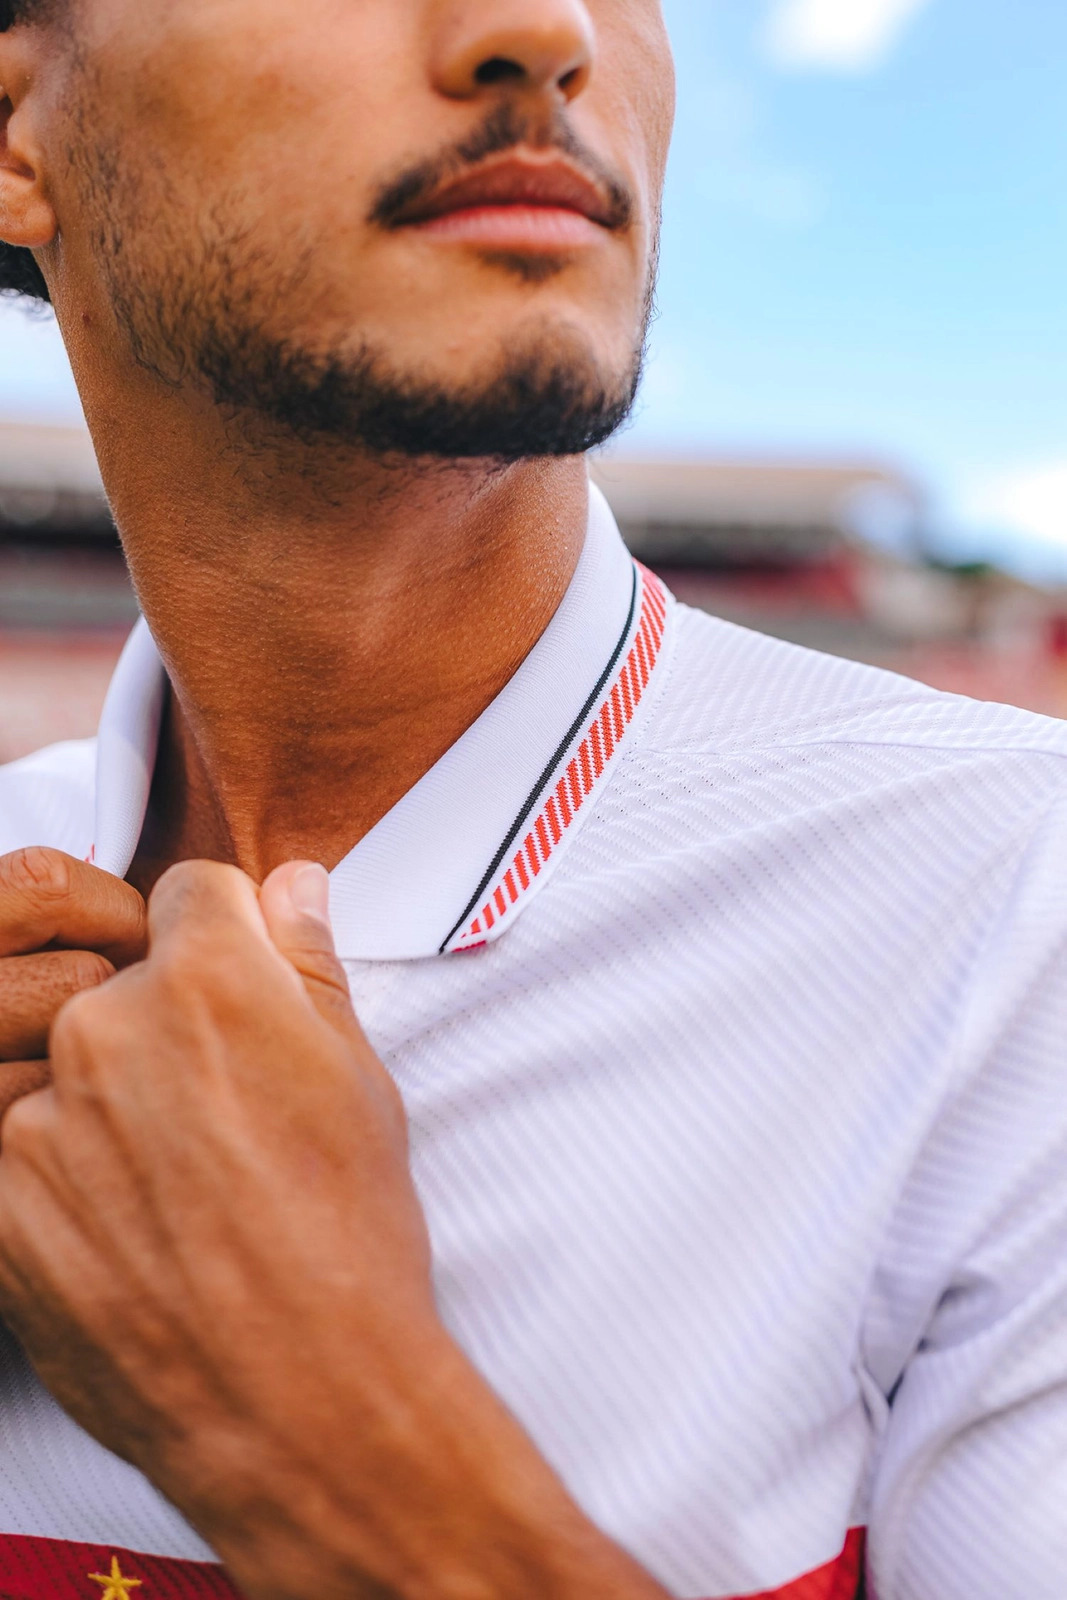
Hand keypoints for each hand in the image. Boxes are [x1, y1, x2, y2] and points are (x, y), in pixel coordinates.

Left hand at [0, 859, 665, 1599]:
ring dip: (110, 1106)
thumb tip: (293, 887)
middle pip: (124, 984)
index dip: (229, 940)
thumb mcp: (360, 1082)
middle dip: (168, 1028)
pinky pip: (26, 1153)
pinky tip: (132, 1235)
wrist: (298, 1398)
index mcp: (210, 979)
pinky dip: (67, 1183)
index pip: (193, 892)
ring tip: (177, 1191)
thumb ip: (310, 968)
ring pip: (72, 1071)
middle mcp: (108, 1027)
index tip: (243, 993)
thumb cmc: (350, 1239)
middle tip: (223, 1117)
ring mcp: (41, 1117)